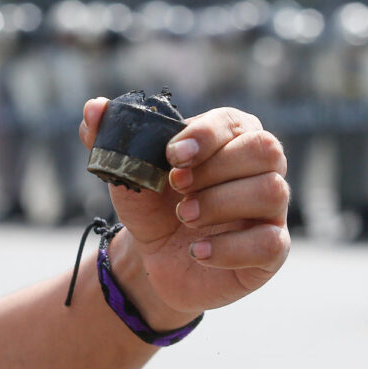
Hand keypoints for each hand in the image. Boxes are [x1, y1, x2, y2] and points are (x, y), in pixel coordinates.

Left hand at [78, 98, 290, 327]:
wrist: (156, 261)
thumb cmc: (152, 207)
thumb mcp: (127, 172)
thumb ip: (110, 138)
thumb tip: (94, 107)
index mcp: (231, 139)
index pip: (235, 122)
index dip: (206, 135)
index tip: (173, 155)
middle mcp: (261, 170)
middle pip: (266, 149)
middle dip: (216, 167)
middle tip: (176, 186)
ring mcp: (272, 211)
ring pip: (272, 191)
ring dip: (221, 203)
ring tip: (184, 218)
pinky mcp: (272, 251)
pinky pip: (271, 242)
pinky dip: (230, 247)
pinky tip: (198, 251)